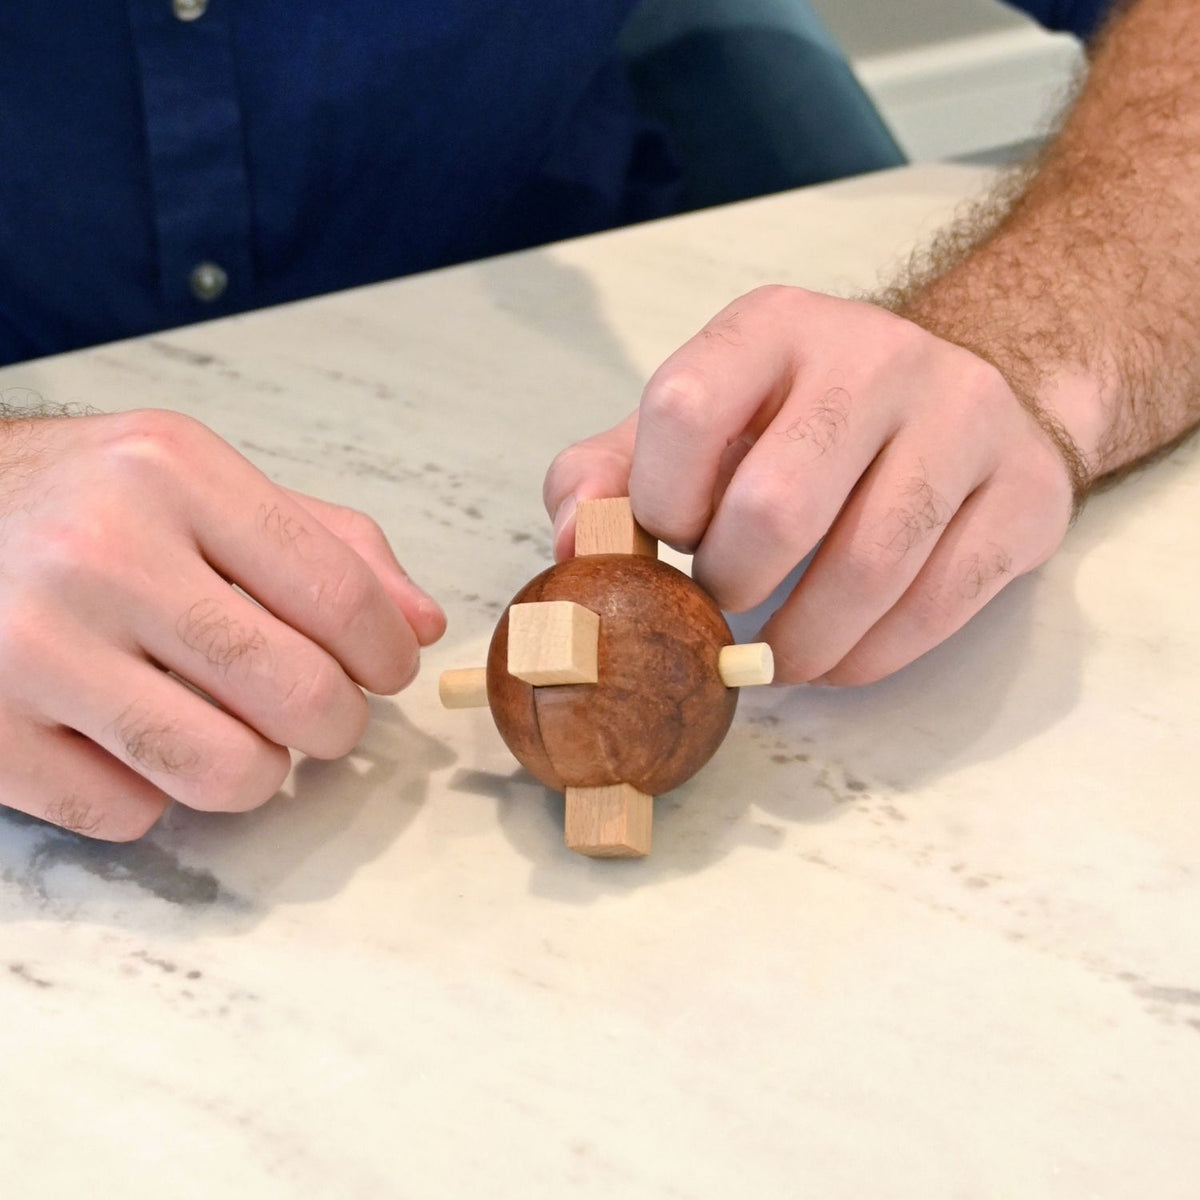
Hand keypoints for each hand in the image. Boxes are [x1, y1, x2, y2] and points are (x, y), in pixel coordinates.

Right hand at [0, 409, 444, 839]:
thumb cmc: (80, 501)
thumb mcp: (198, 482)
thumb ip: (323, 542)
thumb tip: (422, 623)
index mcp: (172, 473)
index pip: (337, 591)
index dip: (387, 652)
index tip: (386, 669)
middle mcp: (100, 553)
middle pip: (297, 691)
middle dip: (337, 723)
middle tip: (321, 714)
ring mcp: (32, 648)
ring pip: (226, 771)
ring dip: (259, 770)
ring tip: (237, 733)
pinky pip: (129, 814)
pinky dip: (154, 795)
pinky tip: (135, 743)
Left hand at [544, 286, 1074, 685]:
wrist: (962, 388)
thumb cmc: (801, 419)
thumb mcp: (697, 421)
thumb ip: (611, 473)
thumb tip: (571, 552)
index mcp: (772, 327)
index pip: (685, 407)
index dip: (658, 502)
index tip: (665, 541)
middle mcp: (874, 355)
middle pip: (777, 504)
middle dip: (729, 585)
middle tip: (719, 607)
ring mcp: (963, 417)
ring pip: (869, 567)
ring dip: (799, 642)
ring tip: (769, 656)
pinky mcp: (1023, 490)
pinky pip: (938, 603)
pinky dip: (868, 658)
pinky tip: (835, 659)